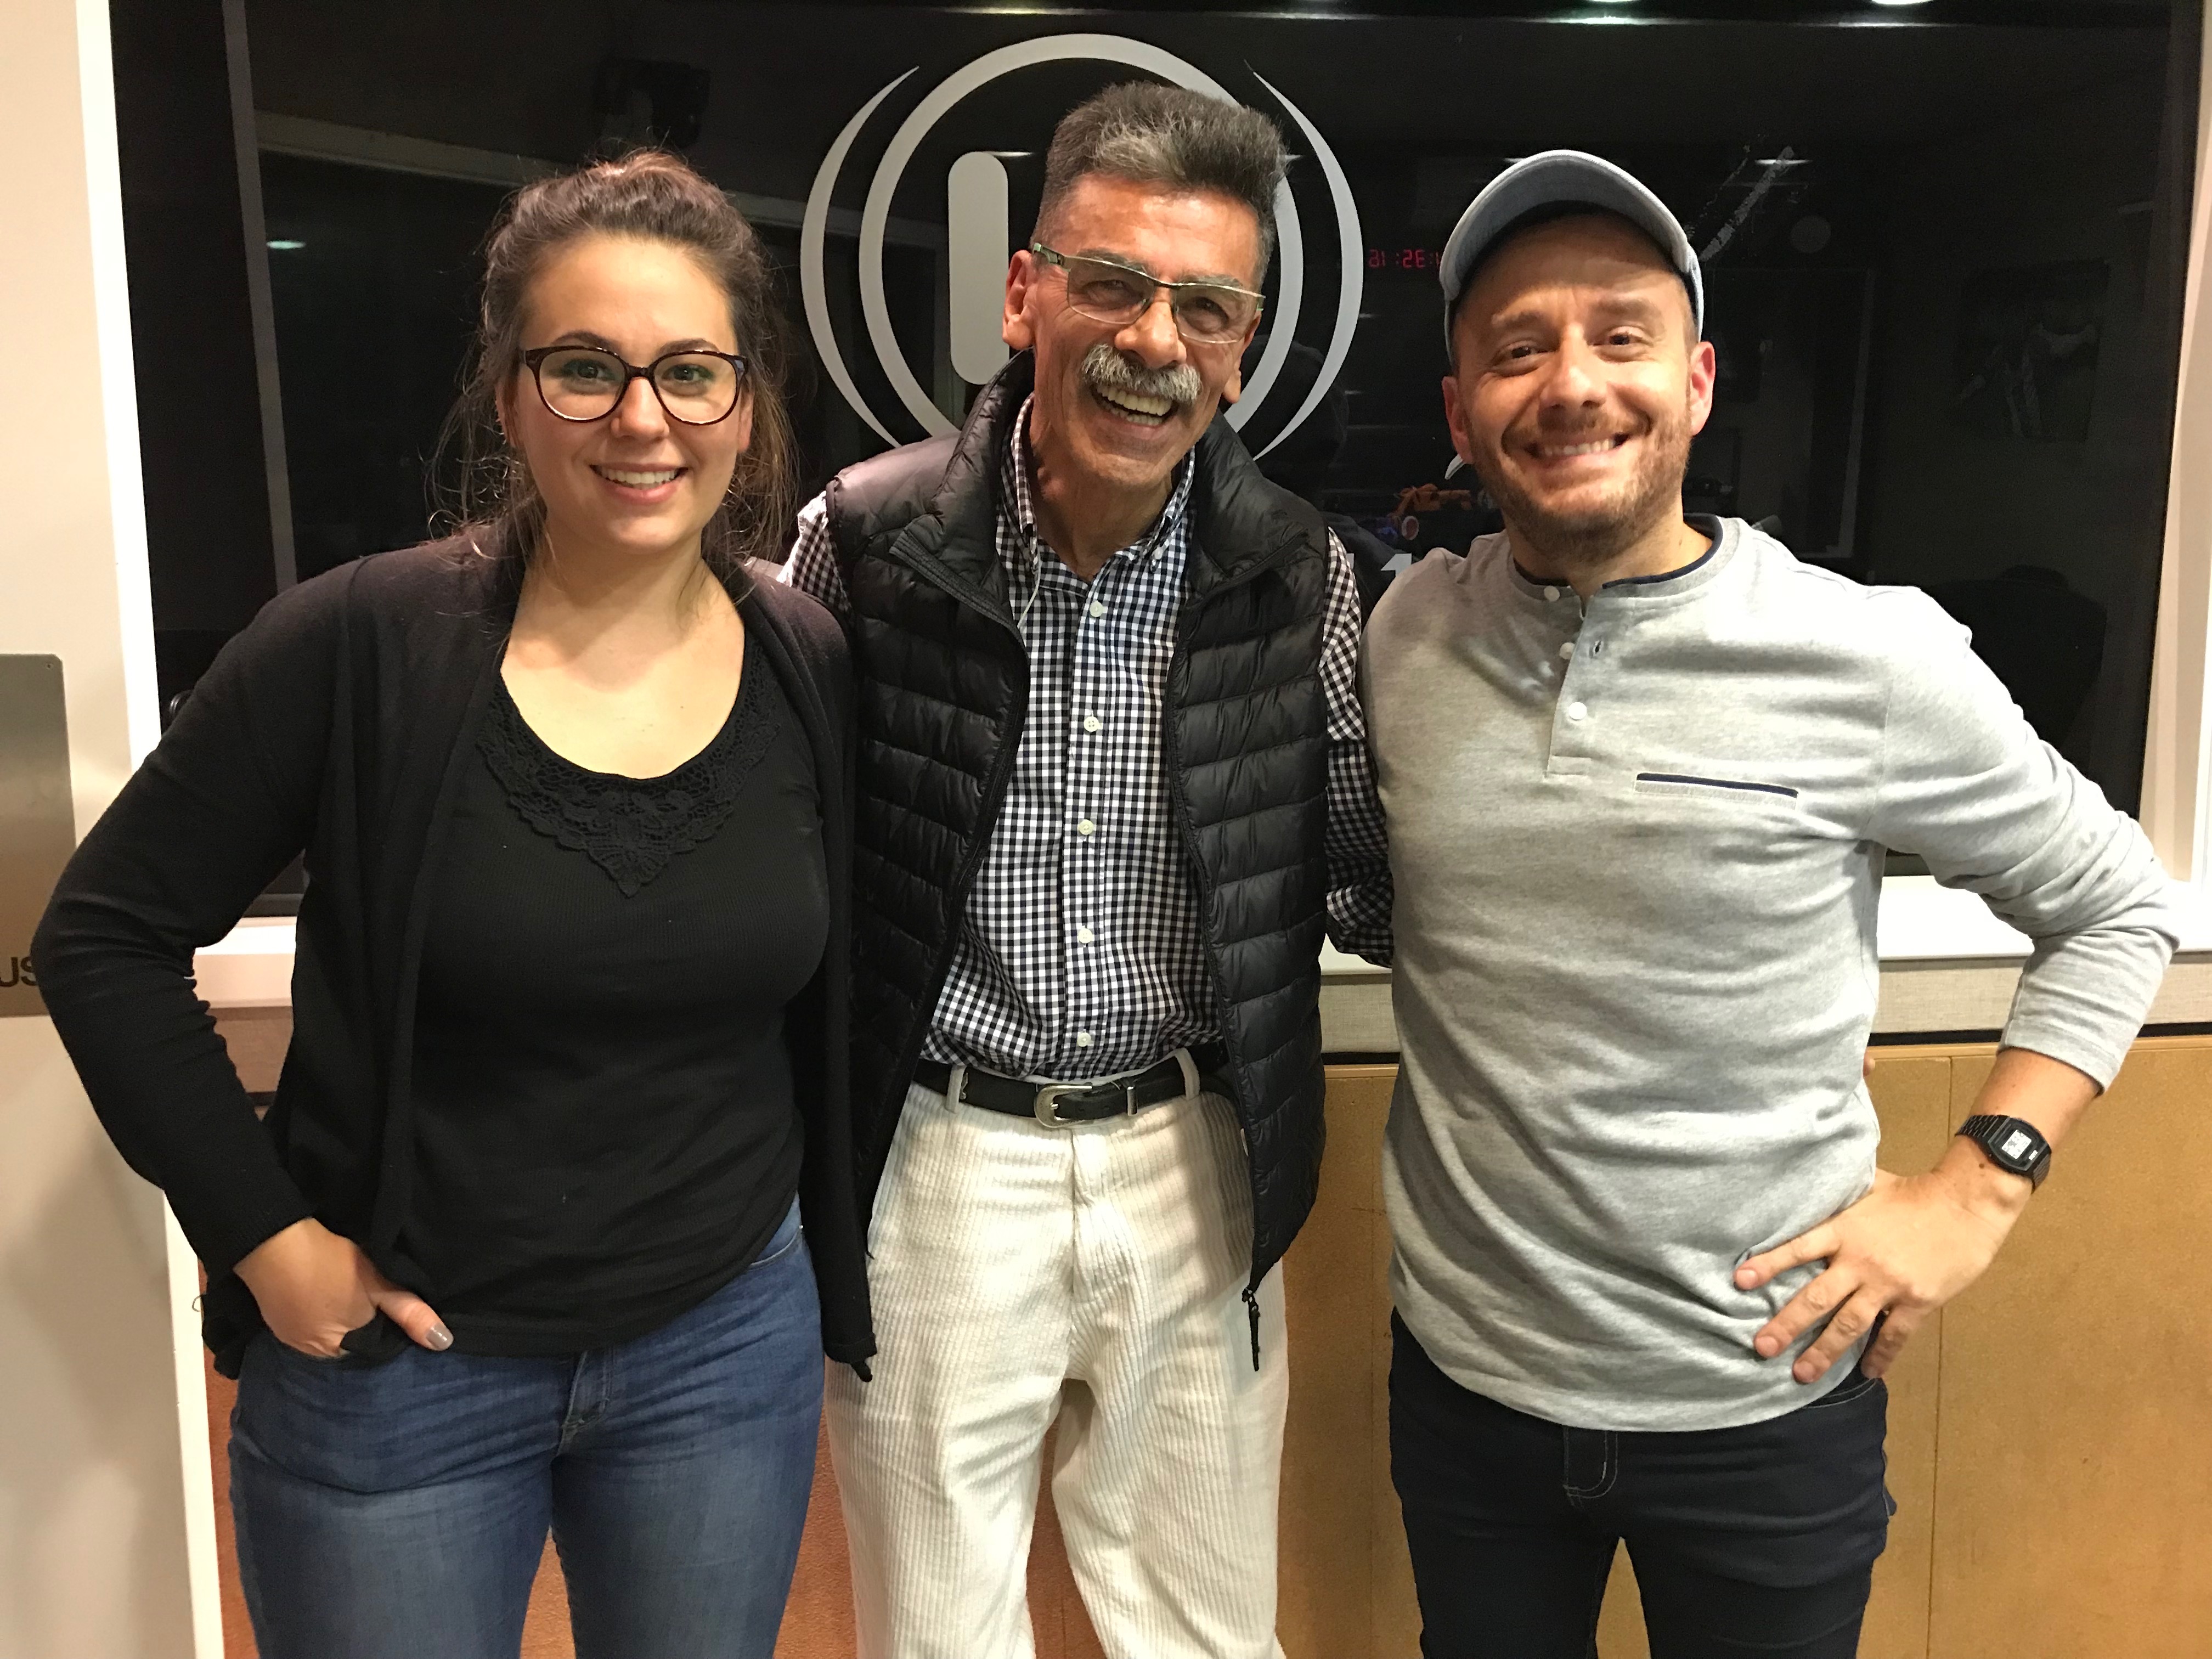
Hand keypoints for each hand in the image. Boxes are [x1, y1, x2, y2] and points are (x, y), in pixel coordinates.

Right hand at [235, 1218, 451, 1358]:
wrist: (273, 1242)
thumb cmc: (331, 1265)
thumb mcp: (378, 1285)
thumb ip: (409, 1313)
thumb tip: (443, 1342)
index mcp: (339, 1352)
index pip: (372, 1350)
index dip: (385, 1328)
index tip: (392, 1306)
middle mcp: (311, 1353)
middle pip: (348, 1342)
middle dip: (362, 1324)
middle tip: (372, 1294)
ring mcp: (288, 1338)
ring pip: (326, 1331)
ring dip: (337, 1316)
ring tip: (347, 1290)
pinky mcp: (274, 1319)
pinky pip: (305, 1321)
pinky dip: (317, 1309)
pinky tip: (323, 1290)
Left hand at [1733, 1145, 2030, 1383]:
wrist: (1967, 1205)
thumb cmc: (1916, 1192)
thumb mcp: (1869, 1185)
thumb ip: (1839, 1196)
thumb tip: (1808, 1185)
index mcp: (1846, 1230)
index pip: (1798, 1249)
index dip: (1769, 1265)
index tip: (1740, 1282)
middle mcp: (1861, 1261)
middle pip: (1817, 1298)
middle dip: (1786, 1325)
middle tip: (1761, 1348)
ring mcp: (1889, 1285)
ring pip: (1849, 1325)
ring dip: (1823, 1352)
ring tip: (1801, 1374)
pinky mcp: (1917, 1302)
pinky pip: (1893, 1336)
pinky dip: (1880, 1356)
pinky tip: (1867, 1373)